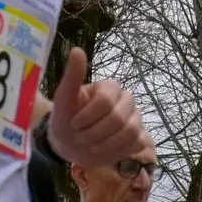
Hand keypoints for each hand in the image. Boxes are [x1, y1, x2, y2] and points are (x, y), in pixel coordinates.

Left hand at [45, 47, 150, 165]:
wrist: (69, 144)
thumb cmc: (66, 119)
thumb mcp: (63, 99)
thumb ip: (72, 76)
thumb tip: (77, 50)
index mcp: (110, 87)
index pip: (105, 102)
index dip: (88, 117)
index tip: (74, 125)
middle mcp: (126, 101)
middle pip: (119, 119)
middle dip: (96, 133)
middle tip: (81, 138)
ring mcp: (135, 119)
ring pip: (130, 132)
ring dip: (106, 144)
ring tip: (92, 145)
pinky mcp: (138, 137)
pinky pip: (137, 144)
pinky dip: (118, 151)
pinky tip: (105, 150)